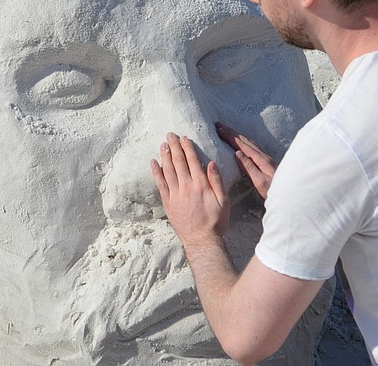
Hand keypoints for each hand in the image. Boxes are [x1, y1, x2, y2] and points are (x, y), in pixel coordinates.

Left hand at [150, 133, 229, 247]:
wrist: (202, 241)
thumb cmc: (216, 222)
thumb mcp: (224, 201)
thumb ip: (217, 181)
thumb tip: (211, 163)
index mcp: (201, 185)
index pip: (193, 161)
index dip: (188, 148)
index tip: (184, 138)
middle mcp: (186, 187)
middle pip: (179, 162)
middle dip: (174, 147)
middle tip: (170, 135)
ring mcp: (175, 194)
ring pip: (168, 170)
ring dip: (165, 156)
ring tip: (163, 144)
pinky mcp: (168, 203)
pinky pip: (160, 184)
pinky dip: (156, 172)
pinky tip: (154, 162)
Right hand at [216, 122, 276, 199]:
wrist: (290, 192)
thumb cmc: (273, 190)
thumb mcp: (260, 181)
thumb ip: (249, 167)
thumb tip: (237, 153)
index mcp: (261, 159)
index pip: (242, 145)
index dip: (230, 137)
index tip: (219, 130)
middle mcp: (263, 155)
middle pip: (245, 140)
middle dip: (231, 132)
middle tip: (219, 124)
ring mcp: (265, 157)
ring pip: (249, 142)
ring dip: (237, 135)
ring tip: (227, 130)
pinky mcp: (266, 161)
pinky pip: (252, 146)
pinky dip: (244, 141)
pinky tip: (242, 141)